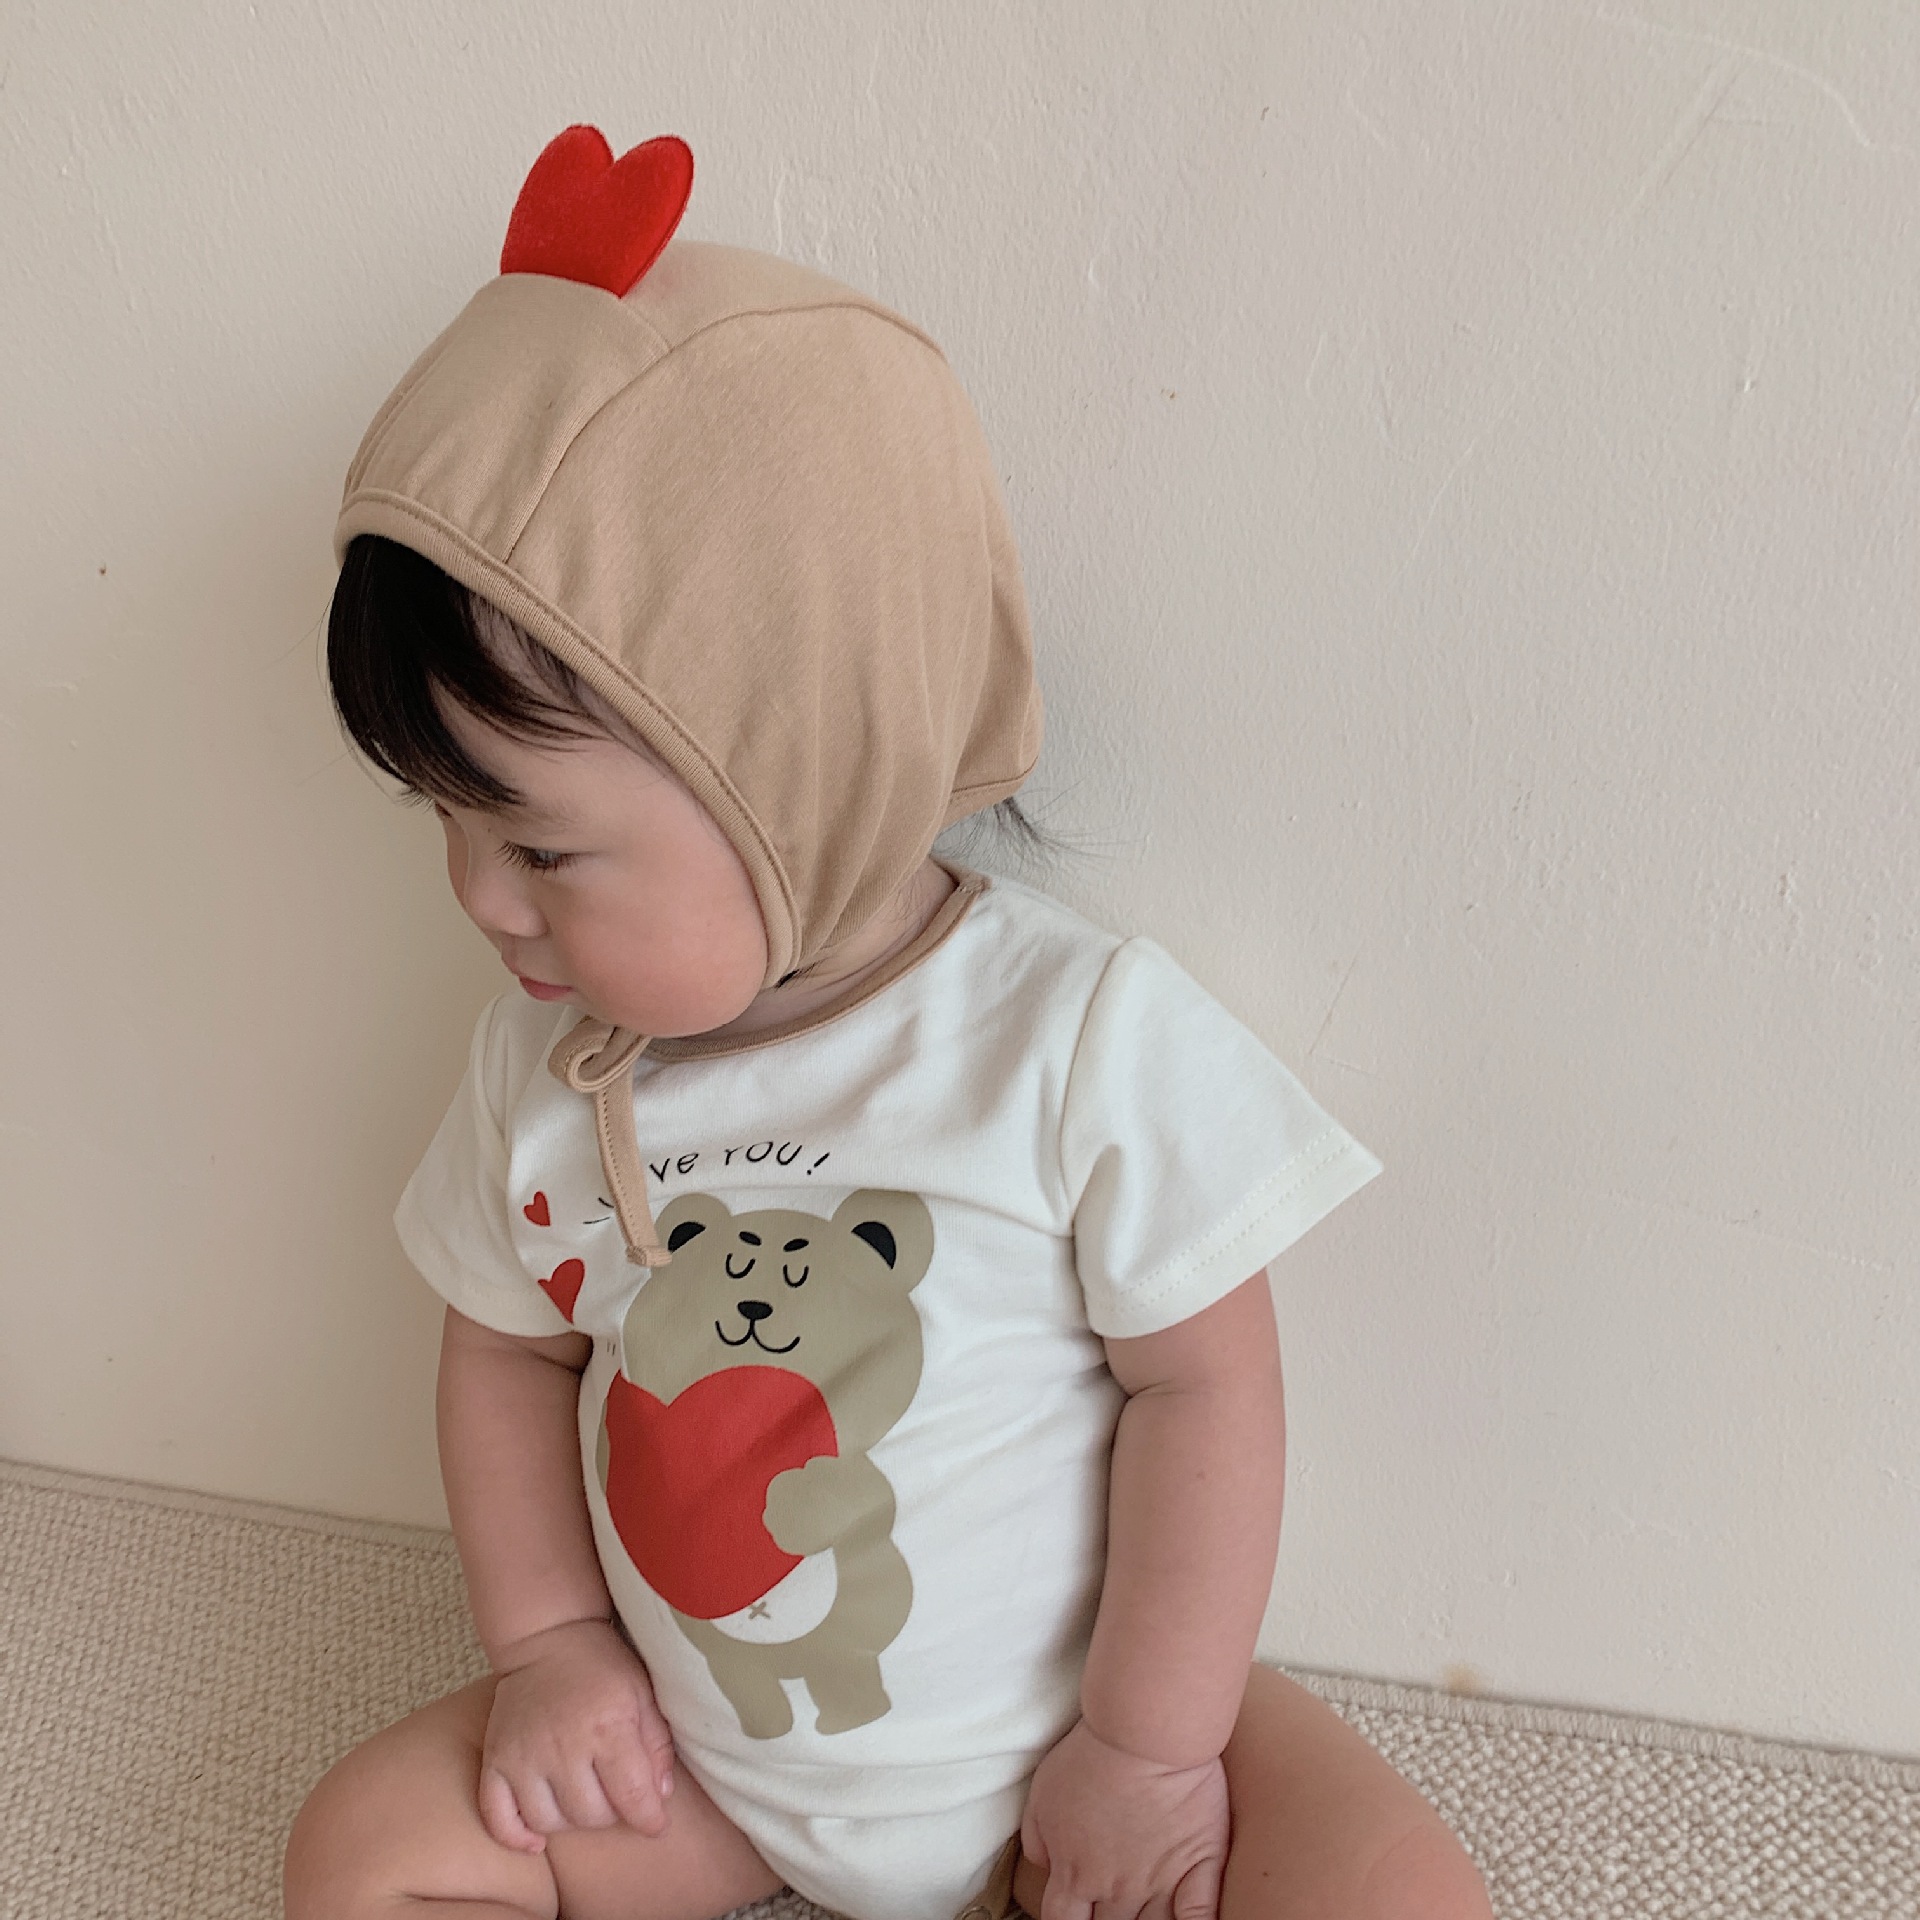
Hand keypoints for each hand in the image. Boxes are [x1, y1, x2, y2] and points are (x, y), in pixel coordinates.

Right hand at [477, 1617, 676, 1852]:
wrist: (547, 1638)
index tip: (655, 1824)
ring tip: (582, 1801)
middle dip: (611, 1814)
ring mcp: (523, 1755)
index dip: (649, 1818)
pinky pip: (498, 1817)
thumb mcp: (642, 1693)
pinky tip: (537, 1840)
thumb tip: (661, 1798)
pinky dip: (516, 1836)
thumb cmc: (602, 1666)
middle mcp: (562, 1745)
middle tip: (615, 1796)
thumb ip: (656, 1744)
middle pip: (590, 1816)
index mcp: (607, 1726)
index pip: (631, 1796)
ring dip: (571, 1821)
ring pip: (549, 1821)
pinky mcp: (495, 1759)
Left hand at [1020, 1719, 1229, 1919]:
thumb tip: (1044, 1865)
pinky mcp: (1199, 1868)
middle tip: (1114, 1902)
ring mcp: (1160, 1884)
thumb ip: (1039, 1837)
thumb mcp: (1043, 1793)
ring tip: (1148, 1914)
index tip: (1076, 1913)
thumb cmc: (1091, 1755)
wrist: (1143, 1732)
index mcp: (1076, 1873)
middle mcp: (1117, 1890)